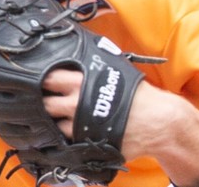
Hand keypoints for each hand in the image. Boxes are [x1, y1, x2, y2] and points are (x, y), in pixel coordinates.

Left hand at [42, 69, 198, 186]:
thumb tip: (78, 54)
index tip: (42, 82)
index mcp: (81, 81)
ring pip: (53, 124)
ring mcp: (79, 125)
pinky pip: (67, 141)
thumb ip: (93, 64)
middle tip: (50, 101)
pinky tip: (74, 131)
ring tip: (63, 118)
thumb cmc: (139, 94)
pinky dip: (66, 137)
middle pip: (45, 103)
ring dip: (55, 122)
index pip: (48, 78)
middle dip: (45, 102)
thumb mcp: (115, 69)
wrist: (157, 121)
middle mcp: (76, 103)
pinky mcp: (85, 143)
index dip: (43, 80)